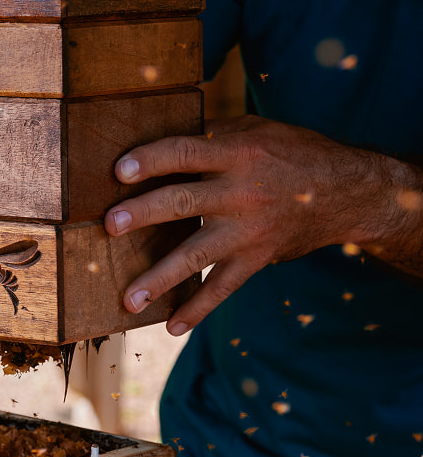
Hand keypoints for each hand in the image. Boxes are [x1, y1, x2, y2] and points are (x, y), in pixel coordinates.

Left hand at [104, 115, 418, 333]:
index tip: (120, 170)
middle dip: (145, 214)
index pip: (188, 153)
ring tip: (129, 299)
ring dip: (162, 278)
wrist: (347, 192)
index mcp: (238, 153)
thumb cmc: (293, 153)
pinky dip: (199, 309)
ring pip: (198, 255)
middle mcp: (242, 192)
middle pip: (185, 202)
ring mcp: (249, 230)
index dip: (153, 159)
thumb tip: (161, 132)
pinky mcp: (257, 259)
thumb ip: (213, 134)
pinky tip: (173, 327)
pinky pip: (224, 288)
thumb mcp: (257, 130)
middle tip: (110, 226)